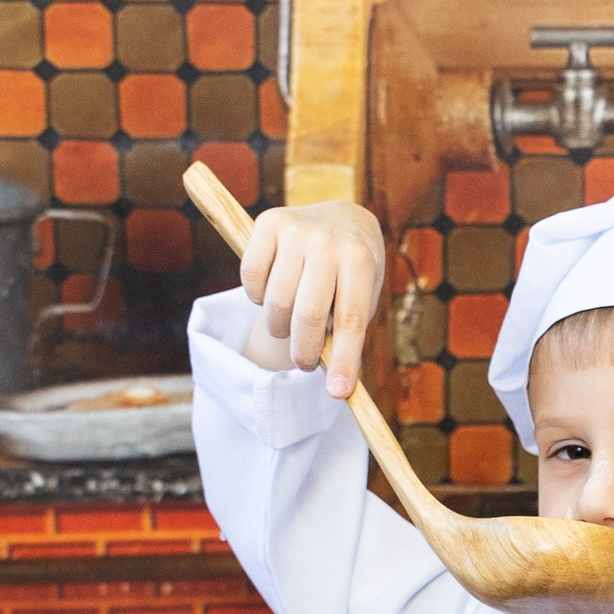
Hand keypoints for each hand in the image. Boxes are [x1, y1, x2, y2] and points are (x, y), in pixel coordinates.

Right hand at [235, 199, 385, 398]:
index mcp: (360, 261)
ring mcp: (297, 229)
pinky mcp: (268, 222)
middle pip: (307, 315)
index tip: (338, 393)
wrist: (341, 220)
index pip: (350, 320)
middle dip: (304, 352)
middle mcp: (328, 241)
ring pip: (275, 302)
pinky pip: (251, 278)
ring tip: (291, 325)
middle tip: (306, 363)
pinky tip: (272, 294)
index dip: (344, 360)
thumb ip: (348, 338)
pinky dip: (257, 298)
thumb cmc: (351, 276)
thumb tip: (338, 389)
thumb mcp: (362, 300)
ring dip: (279, 327)